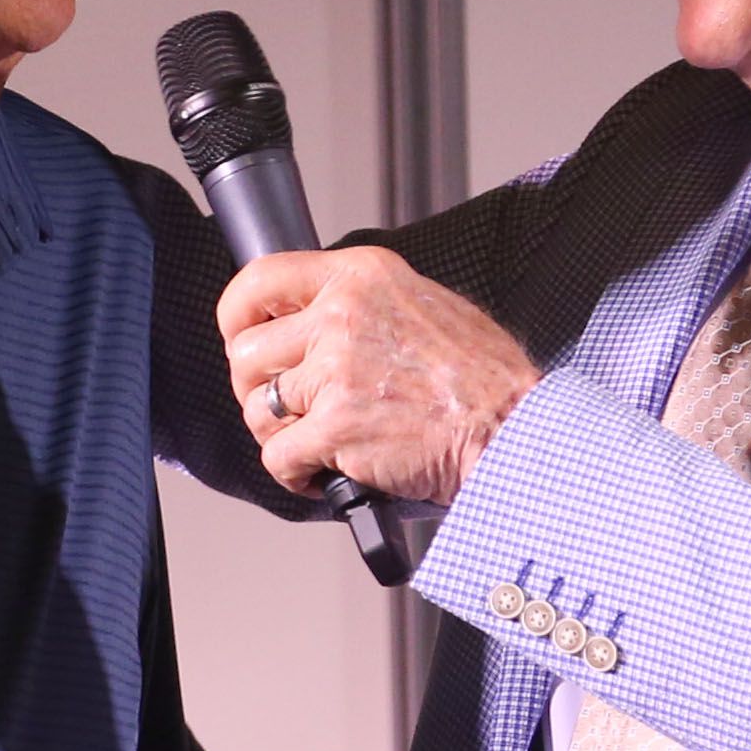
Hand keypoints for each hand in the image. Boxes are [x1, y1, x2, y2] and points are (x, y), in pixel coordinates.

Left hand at [218, 246, 538, 506]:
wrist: (513, 429)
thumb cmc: (482, 379)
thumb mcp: (423, 304)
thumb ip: (362, 305)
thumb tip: (310, 324)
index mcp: (361, 276)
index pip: (260, 279)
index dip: (237, 317)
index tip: (240, 338)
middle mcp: (342, 315)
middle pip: (248, 352)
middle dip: (257, 388)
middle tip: (288, 408)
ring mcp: (337, 371)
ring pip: (258, 407)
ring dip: (278, 433)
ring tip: (315, 442)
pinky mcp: (337, 427)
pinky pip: (277, 456)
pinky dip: (294, 474)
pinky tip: (322, 473)